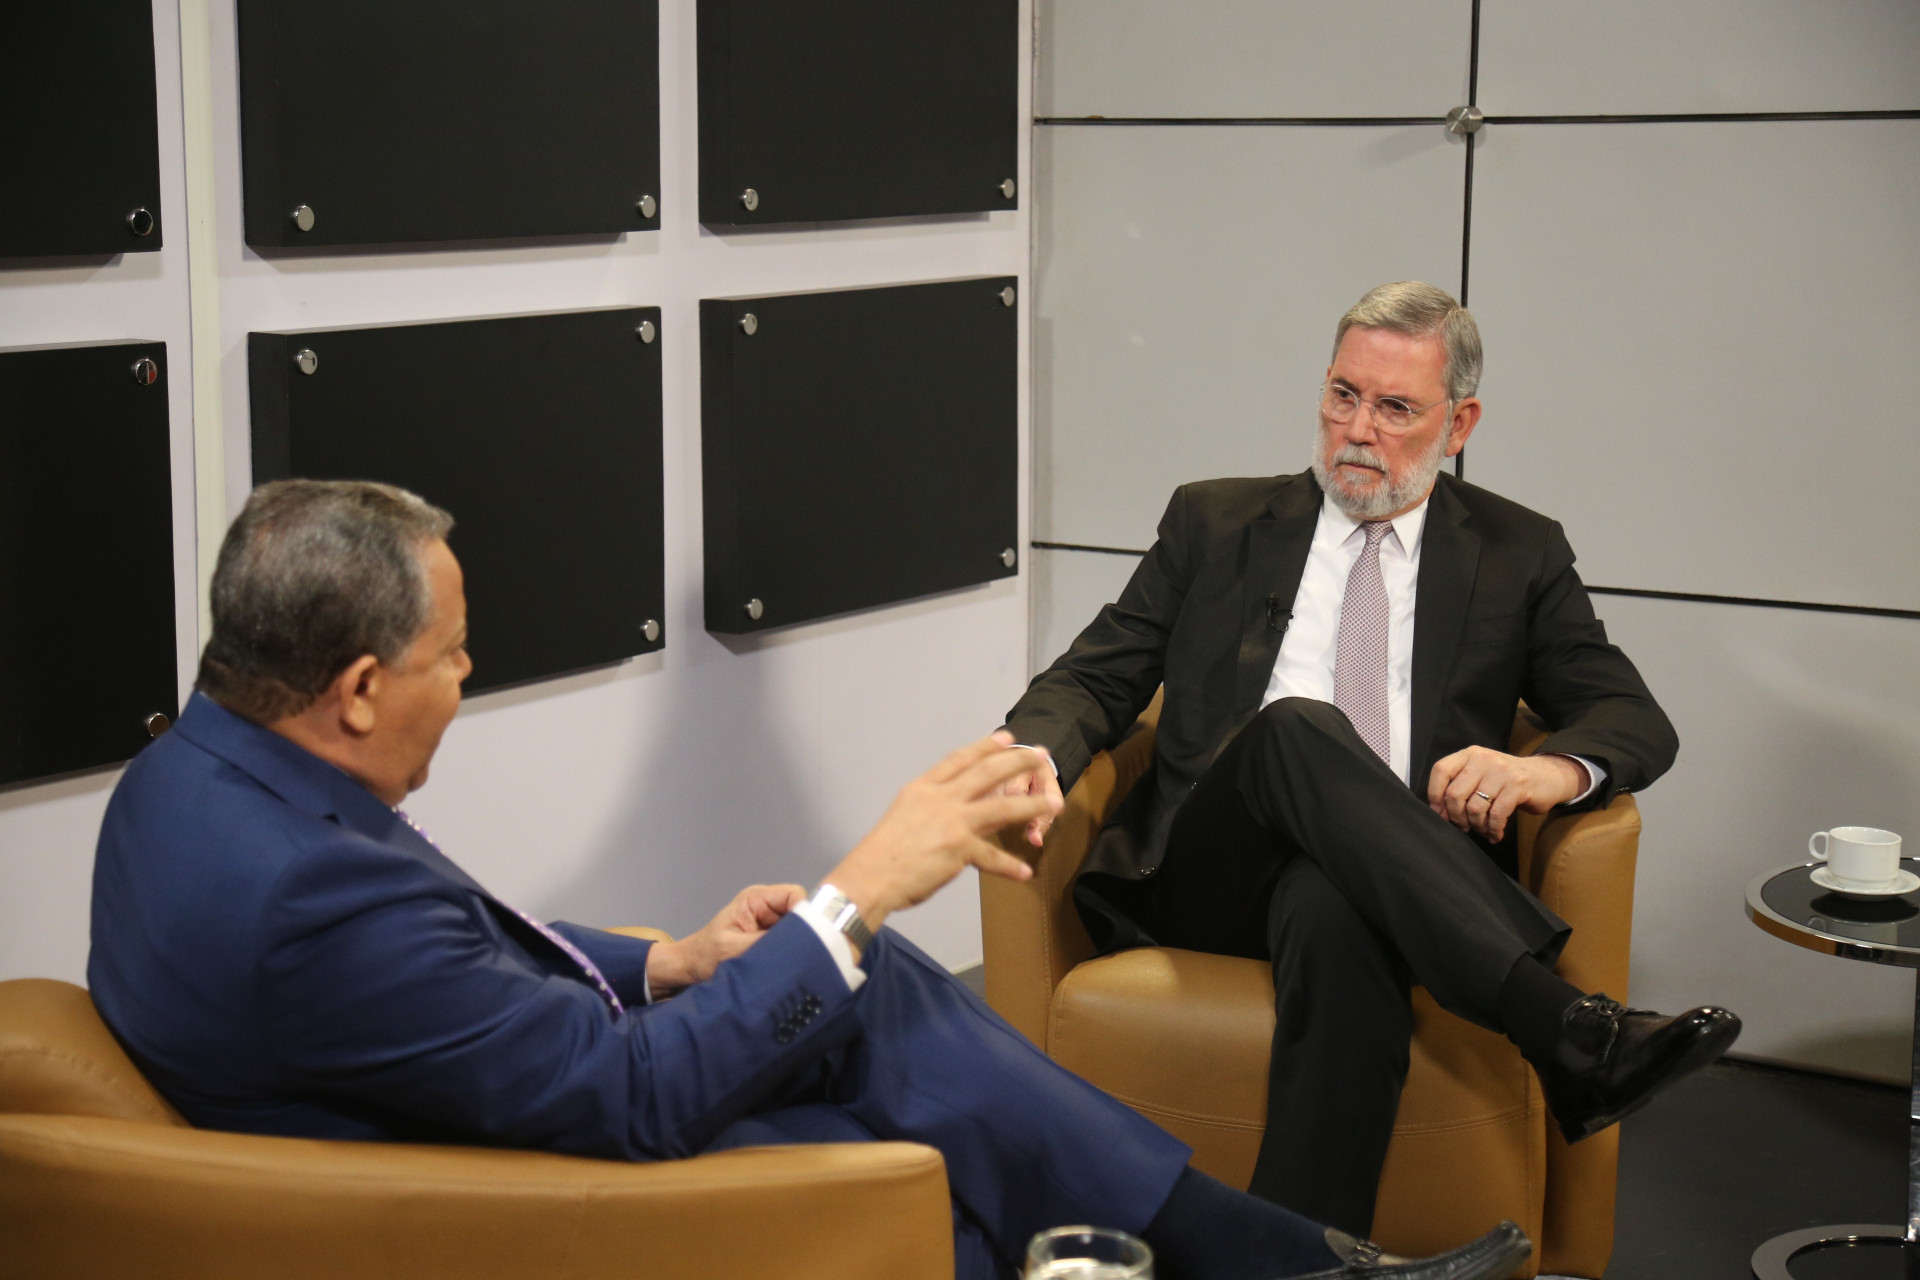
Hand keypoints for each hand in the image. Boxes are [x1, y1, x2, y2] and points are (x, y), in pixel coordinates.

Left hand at [646, 883, 805, 999]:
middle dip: (803, 933)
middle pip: (800, 913)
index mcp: (756, 899)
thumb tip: (797, 945)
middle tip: (803, 956)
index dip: (805, 913)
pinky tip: (788, 968)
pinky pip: (790, 944)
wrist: (689, 970)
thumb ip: (765, 943)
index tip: (808, 938)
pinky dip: (790, 955)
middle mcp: (767, 907)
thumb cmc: (704, 955)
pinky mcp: (771, 941)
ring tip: (794, 964)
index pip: (794, 895)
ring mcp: (770, 924)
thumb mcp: (733, 949)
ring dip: (796, 947)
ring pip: (798, 931)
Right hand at [824, 732, 1060, 939]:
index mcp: (923, 788)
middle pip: (988, 772)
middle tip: (1040, 754)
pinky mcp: (958, 849)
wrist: (869, 876)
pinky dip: (1009, 865)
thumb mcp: (903, 814)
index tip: (1005, 737)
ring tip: (1055, 804)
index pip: (959, 759)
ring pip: (1002, 807)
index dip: (985, 747)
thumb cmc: (881, 852)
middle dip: (1018, 760)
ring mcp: (952, 822)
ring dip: (1032, 805)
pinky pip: (992, 857)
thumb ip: (928, 807)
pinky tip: (1024, 871)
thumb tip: (949, 809)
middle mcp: (940, 798)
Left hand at [1427, 748, 1587, 842]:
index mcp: (1470, 754)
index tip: (1440, 813)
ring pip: (1475, 807)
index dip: (1435, 795)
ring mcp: (1501, 771)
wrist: (1546, 776)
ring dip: (1477, 826)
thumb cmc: (1506, 780)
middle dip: (1457, 817)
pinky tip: (1495, 834)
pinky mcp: (1517, 786)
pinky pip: (1496, 815)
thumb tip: (1440, 812)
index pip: (1441, 771)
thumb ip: (1461, 786)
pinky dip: (1493, 829)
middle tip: (1464, 827)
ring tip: (1482, 831)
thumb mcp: (1481, 774)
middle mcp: (1483, 759)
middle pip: (1455, 794)